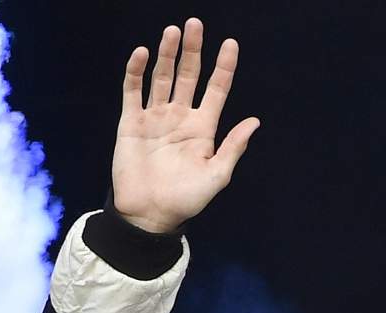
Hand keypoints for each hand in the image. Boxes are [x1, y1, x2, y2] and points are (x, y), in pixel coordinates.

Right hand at [111, 18, 258, 233]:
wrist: (150, 215)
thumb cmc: (186, 199)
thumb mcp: (217, 174)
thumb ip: (233, 146)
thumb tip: (255, 121)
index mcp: (203, 128)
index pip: (216, 89)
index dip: (224, 67)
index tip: (231, 43)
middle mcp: (180, 117)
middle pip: (188, 76)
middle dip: (193, 50)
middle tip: (195, 24)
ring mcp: (155, 118)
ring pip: (162, 78)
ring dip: (167, 55)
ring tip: (173, 31)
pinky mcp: (131, 123)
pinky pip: (133, 92)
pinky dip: (137, 72)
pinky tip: (143, 54)